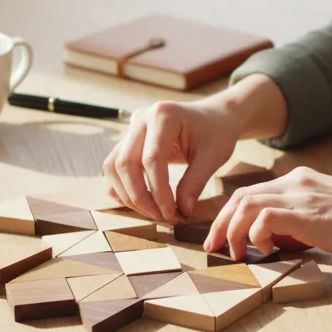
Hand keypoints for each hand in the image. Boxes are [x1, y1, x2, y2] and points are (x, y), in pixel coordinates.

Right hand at [102, 99, 243, 221]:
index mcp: (163, 115)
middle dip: (140, 196)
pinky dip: (121, 187)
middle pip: (126, 163)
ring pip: (114, 166)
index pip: (152, 159)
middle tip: (161, 217)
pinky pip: (114, 166)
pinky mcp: (128, 140)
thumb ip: (195, 182)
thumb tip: (181, 211)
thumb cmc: (217, 132)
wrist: (215, 116)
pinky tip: (141, 201)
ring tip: (152, 212)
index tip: (170, 213)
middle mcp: (141, 119)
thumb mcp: (213, 156)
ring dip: (128, 194)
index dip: (158, 191)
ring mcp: (131, 128)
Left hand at [202, 167, 331, 263]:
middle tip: (214, 247)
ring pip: (244, 203)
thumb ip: (298, 222)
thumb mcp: (325, 218)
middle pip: (240, 195)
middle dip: (221, 223)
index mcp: (301, 180)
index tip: (224, 237)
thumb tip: (272, 239)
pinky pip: (262, 217)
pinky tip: (263, 250)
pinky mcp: (304, 213)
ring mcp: (299, 195)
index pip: (253, 191)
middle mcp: (296, 182)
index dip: (232, 214)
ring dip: (232, 230)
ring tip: (234, 253)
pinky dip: (254, 234)